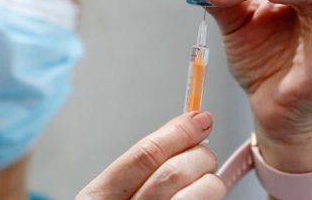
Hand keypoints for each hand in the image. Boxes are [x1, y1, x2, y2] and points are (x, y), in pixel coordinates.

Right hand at [76, 112, 225, 199]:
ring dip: (212, 183)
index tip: (200, 119)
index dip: (177, 132)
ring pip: (200, 194)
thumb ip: (140, 171)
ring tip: (205, 184)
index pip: (144, 156)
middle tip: (203, 156)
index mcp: (99, 199)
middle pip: (175, 172)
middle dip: (199, 155)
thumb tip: (186, 134)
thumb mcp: (111, 198)